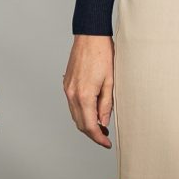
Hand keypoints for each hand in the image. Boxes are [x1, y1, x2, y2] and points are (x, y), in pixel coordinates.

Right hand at [63, 34, 114, 148]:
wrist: (90, 35)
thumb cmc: (103, 54)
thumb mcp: (111, 80)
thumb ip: (106, 103)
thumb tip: (104, 122)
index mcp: (84, 95)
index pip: (90, 125)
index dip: (98, 137)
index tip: (106, 143)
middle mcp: (72, 95)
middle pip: (80, 123)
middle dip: (92, 132)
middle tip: (105, 136)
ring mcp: (67, 89)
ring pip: (75, 115)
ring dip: (86, 122)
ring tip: (101, 124)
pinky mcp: (67, 84)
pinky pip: (73, 104)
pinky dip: (81, 112)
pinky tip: (92, 110)